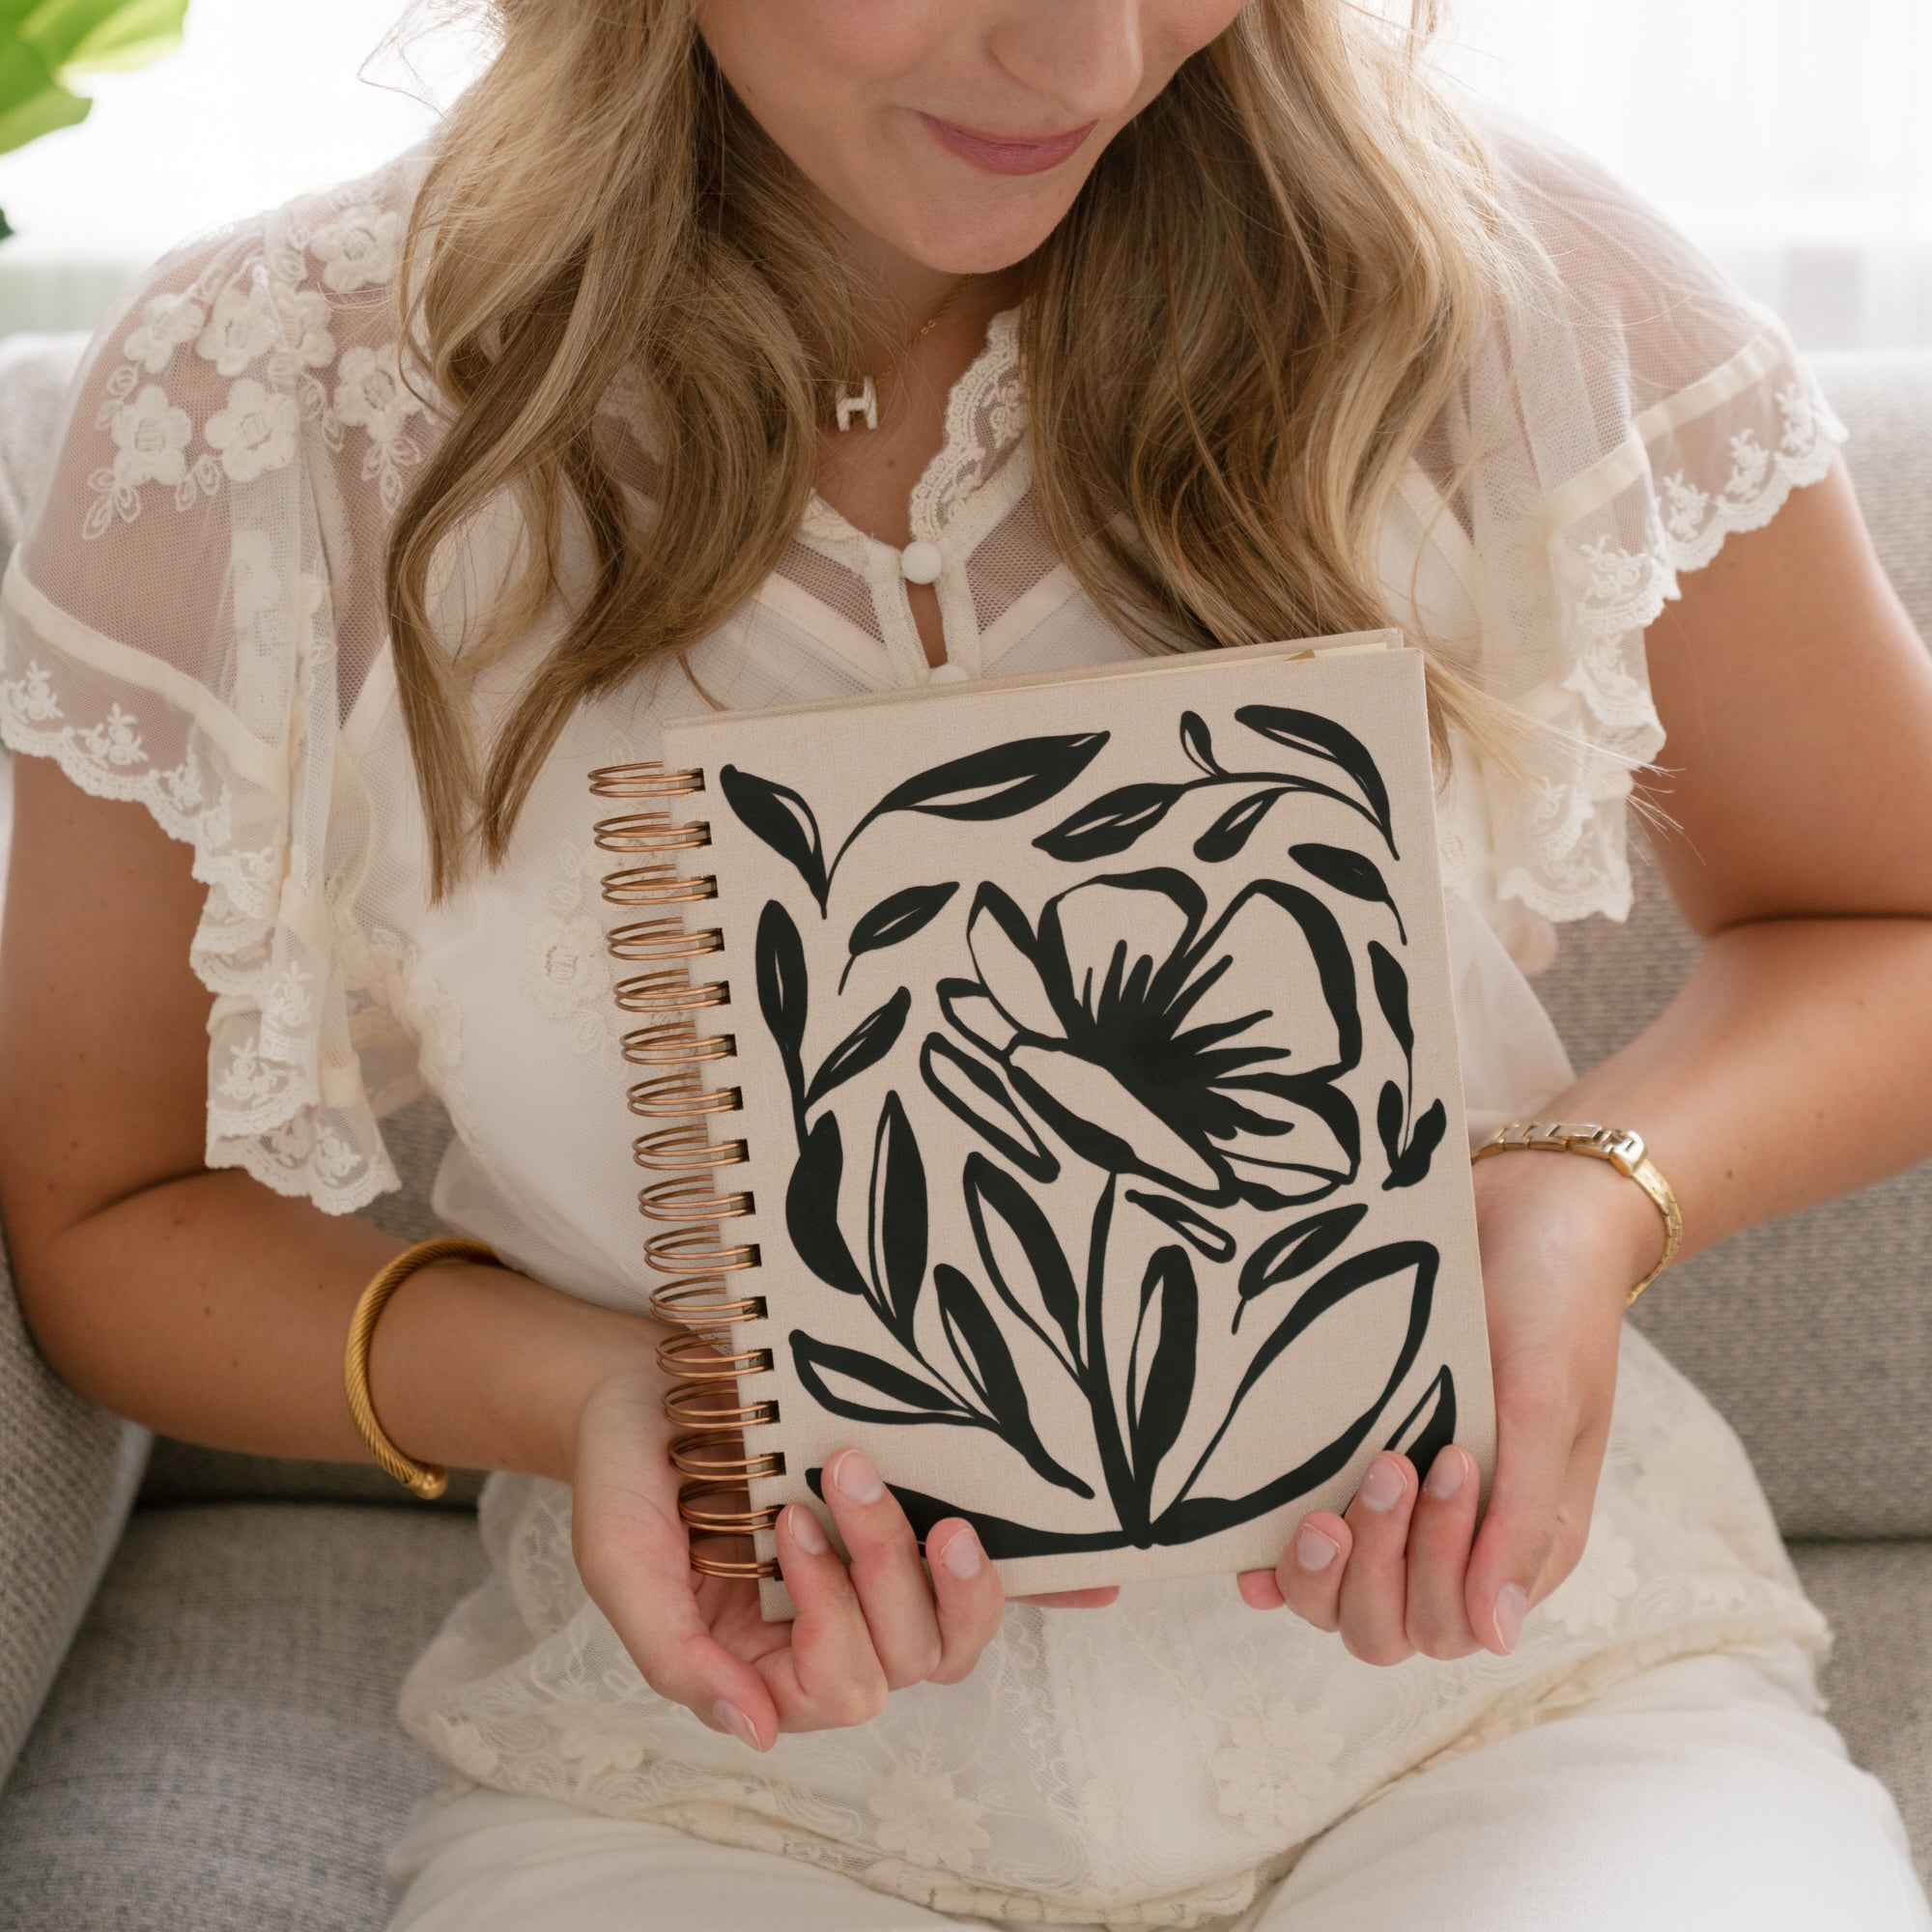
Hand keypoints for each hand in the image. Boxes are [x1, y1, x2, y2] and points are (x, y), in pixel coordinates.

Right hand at [567, 1350, 1112, 1750]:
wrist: (645, 1373)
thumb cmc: (628, 1466)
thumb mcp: (622, 1561)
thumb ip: (676, 1656)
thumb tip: (757, 1734)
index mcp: (762, 1656)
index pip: (831, 1689)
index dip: (829, 1619)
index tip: (792, 1523)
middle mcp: (830, 1627)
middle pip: (905, 1662)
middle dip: (884, 1572)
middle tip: (845, 1475)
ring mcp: (879, 1575)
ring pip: (952, 1634)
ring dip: (956, 1579)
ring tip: (945, 1516)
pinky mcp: (919, 1519)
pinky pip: (998, 1575)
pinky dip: (1048, 1586)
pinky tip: (1092, 1579)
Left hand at [1234, 1148, 1658, 1659]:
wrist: (1523, 1208)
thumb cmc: (1551, 1305)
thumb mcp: (1548, 1406)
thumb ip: (1524, 1521)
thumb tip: (1496, 1637)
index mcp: (1520, 1541)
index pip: (1456, 1623)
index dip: (1436, 1569)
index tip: (1446, 1462)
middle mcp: (1453, 1539)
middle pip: (1388, 1628)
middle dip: (1379, 1568)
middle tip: (1390, 1464)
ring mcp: (1393, 1506)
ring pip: (1338, 1602)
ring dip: (1330, 1568)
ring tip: (1334, 1496)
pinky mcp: (1342, 1461)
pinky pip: (1298, 1545)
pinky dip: (1273, 1558)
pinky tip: (1249, 1551)